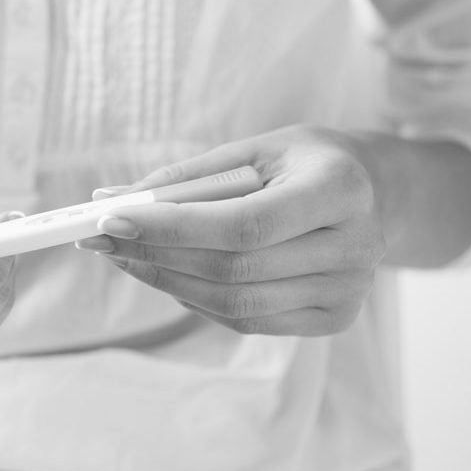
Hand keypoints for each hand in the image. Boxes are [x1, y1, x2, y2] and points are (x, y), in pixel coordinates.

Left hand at [76, 125, 386, 335]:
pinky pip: (247, 320)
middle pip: (233, 270)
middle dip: (154, 254)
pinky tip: (166, 272)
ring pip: (234, 304)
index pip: (244, 224)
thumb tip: (111, 199)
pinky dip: (196, 298)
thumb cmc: (301, 162)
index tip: (112, 219)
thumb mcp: (251, 150)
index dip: (173, 228)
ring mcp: (348, 292)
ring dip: (166, 280)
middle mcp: (355, 247)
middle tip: (100, 239)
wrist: (370, 191)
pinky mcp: (334, 319)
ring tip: (124, 255)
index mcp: (340, 189)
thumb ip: (187, 178)